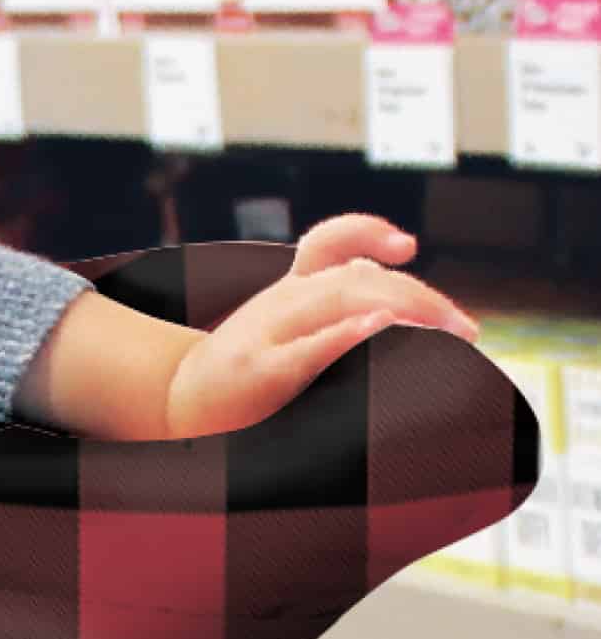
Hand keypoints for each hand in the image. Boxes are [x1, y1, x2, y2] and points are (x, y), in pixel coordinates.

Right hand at [163, 216, 479, 439]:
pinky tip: (380, 327)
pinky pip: (308, 347)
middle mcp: (280, 302)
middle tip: (466, 331)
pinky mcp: (259, 372)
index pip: (328, 242)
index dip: (369, 231)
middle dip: (421, 296)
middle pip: (356, 277)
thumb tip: (399, 310)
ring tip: (447, 329)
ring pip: (341, 298)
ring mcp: (266, 333)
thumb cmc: (239, 379)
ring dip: (403, 307)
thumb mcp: (276, 331)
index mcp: (287, 292)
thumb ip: (326, 313)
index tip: (407, 246)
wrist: (172, 406)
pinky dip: (345, 334)